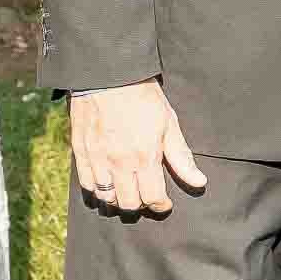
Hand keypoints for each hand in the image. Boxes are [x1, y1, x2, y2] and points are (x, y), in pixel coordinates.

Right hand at [70, 79, 206, 215]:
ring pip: (106, 198)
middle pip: (129, 204)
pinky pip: (86, 184)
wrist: (108, 74)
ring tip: (126, 191)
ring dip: (118, 200)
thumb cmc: (142, 96)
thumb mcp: (168, 122)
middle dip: (141, 205)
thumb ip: (181, 156)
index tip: (164, 202)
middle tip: (146, 196)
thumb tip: (199, 182)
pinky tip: (106, 184)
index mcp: (144, 156)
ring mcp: (97, 158)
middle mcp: (119, 162)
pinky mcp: (81, 151)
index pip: (153, 198)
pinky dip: (96, 190)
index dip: (161, 205)